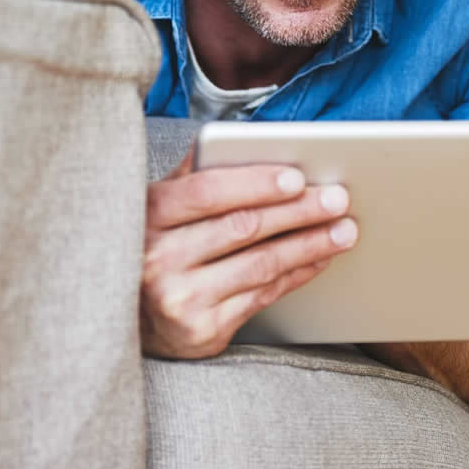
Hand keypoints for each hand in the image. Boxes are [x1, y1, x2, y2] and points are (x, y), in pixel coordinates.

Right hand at [141, 152, 357, 358]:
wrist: (124, 320)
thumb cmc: (152, 246)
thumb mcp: (158, 205)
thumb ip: (194, 174)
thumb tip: (238, 137)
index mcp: (149, 214)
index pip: (208, 191)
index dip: (257, 182)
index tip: (298, 176)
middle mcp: (158, 258)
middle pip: (243, 227)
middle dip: (299, 211)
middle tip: (338, 198)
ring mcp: (179, 298)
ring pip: (260, 264)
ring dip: (310, 244)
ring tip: (344, 229)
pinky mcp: (201, 331)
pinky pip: (262, 295)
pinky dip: (297, 274)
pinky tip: (320, 258)